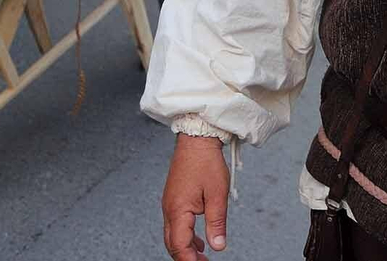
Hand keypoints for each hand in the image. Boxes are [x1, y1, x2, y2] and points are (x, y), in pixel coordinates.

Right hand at [161, 135, 230, 260]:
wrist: (197, 139)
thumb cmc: (206, 162)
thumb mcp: (217, 194)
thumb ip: (217, 222)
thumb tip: (218, 246)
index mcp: (178, 210)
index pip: (179, 245)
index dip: (190, 260)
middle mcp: (169, 209)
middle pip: (172, 243)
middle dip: (186, 257)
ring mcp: (169, 203)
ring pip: (172, 234)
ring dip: (185, 247)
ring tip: (201, 256)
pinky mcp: (173, 198)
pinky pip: (175, 224)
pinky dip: (185, 236)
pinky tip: (198, 240)